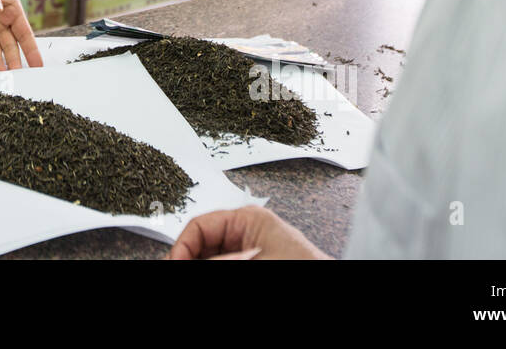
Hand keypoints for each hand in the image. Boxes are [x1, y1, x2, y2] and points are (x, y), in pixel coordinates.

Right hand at [167, 206, 330, 259]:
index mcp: (247, 218)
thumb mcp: (251, 259)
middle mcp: (246, 233)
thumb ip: (216, 260)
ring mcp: (251, 252)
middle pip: (202, 244)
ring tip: (190, 268)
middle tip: (179, 268)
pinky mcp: (256, 262)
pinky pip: (227, 262)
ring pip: (212, 256)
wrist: (331, 286)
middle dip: (190, 258)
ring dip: (200, 263)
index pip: (198, 226)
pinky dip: (216, 267)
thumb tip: (184, 261)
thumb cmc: (306, 264)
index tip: (174, 263)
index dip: (180, 248)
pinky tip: (208, 271)